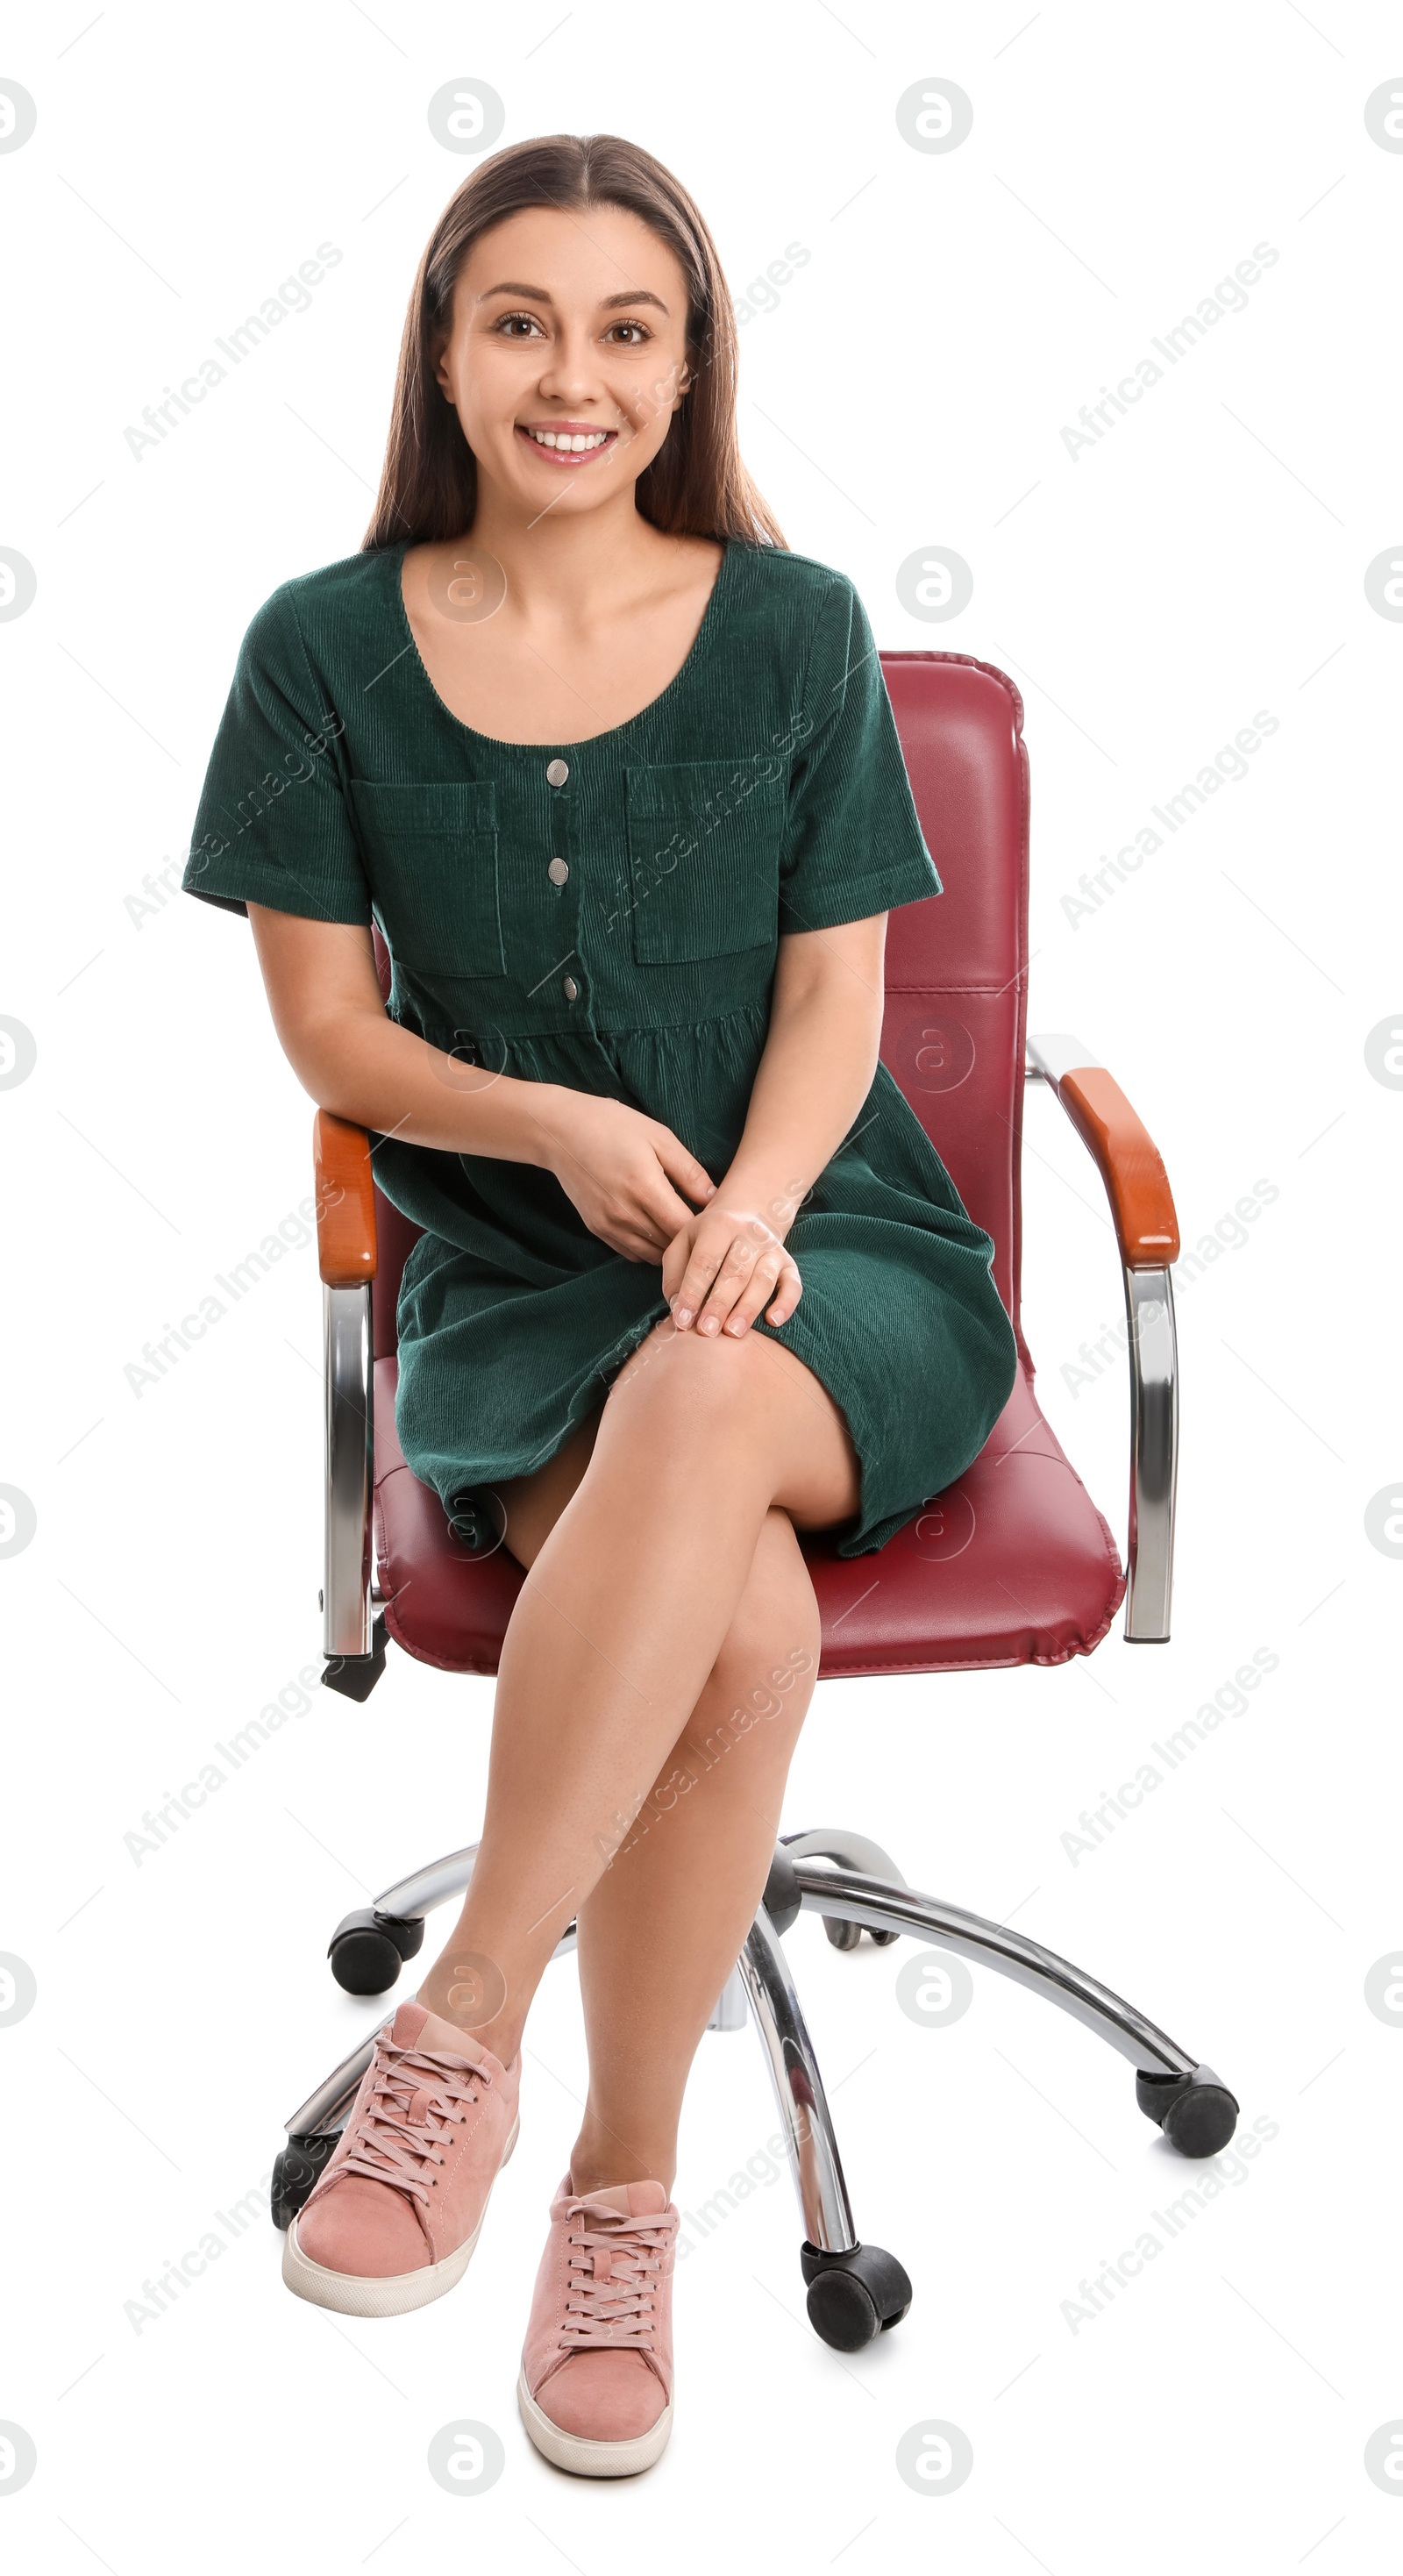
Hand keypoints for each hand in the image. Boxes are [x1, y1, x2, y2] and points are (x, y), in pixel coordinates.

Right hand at [538, 1089, 716, 1260]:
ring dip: (668, 1247)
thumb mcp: (659, 1137)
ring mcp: (609, 1225)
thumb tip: (714, 1199)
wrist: (560, 1132)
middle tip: (700, 1225)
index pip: (684, 1228)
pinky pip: (631, 1253)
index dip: (702, 1228)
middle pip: (670, 1246)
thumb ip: (689, 1171)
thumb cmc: (613, 1126)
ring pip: (652, 1255)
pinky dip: (647, 1248)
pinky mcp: (597, 1229)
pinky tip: (654, 1229)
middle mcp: (626, 1213)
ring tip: (678, 1228)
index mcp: (645, 1188)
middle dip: (689, 1240)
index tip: (711, 1218)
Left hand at [662, 1201, 802, 1337]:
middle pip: (736, 1271)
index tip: (682, 1322)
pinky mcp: (789, 1264)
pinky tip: (773, 1321)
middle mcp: (750, 1233)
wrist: (746, 1216)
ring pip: (764, 1279)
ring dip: (748, 1308)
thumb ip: (675, 1276)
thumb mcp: (683, 1246)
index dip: (693, 1293)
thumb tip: (680, 1310)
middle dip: (720, 1304)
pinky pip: (793, 1285)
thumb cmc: (707, 1240)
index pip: (705, 1262)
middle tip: (707, 1332)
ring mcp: (772, 1248)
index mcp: (719, 1224)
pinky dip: (786, 1304)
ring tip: (732, 1332)